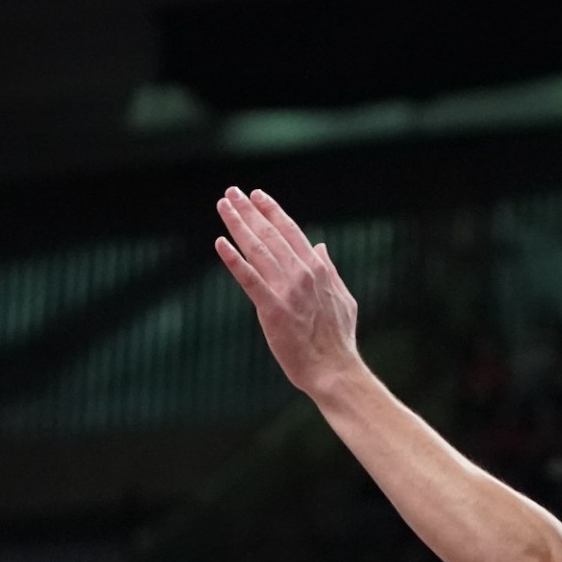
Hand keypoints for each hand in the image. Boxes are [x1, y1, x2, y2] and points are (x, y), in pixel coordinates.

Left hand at [214, 187, 364, 400]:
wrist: (334, 368)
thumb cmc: (338, 338)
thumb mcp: (342, 297)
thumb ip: (330, 270)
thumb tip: (321, 246)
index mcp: (318, 269)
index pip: (291, 231)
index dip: (272, 211)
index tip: (257, 195)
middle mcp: (302, 273)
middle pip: (270, 234)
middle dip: (250, 211)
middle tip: (232, 192)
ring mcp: (286, 290)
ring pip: (257, 249)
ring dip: (239, 225)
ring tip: (224, 206)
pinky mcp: (271, 308)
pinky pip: (248, 279)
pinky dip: (234, 259)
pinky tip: (220, 243)